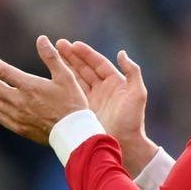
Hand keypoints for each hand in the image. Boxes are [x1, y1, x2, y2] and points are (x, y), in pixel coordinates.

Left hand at [0, 35, 88, 144]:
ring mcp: (17, 116)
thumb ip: (52, 57)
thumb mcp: (66, 76)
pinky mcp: (20, 128)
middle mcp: (19, 101)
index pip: (1, 71)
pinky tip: (0, 103)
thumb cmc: (72, 103)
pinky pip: (1, 116)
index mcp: (29, 86)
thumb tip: (41, 39)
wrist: (73, 133)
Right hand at [57, 40, 159, 174]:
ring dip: (66, 67)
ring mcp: (92, 100)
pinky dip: (63, 85)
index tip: (73, 44)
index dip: (86, 53)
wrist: (125, 145)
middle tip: (58, 44)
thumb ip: (133, 72)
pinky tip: (53, 78)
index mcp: (115, 82)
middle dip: (72, 56)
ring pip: (77, 79)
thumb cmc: (133, 120)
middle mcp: (102, 89)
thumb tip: (122, 53)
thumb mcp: (137, 94)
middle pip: (85, 68)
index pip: (98, 63)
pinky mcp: (84, 111)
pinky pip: (72, 94)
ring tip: (53, 55)